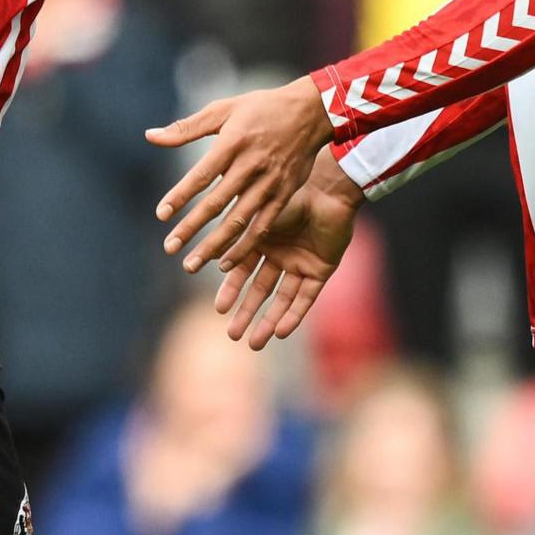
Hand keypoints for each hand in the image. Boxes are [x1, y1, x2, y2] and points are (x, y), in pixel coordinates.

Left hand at [149, 78, 332, 270]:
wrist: (312, 112)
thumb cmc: (262, 109)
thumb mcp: (223, 110)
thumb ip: (186, 128)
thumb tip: (150, 136)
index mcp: (232, 143)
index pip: (201, 175)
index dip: (180, 196)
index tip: (161, 215)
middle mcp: (250, 166)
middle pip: (216, 203)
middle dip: (191, 228)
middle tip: (170, 248)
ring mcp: (269, 183)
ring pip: (238, 221)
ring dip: (214, 246)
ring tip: (192, 265)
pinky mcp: (284, 195)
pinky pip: (262, 226)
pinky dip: (244, 246)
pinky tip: (226, 263)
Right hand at [212, 169, 360, 349]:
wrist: (326, 191)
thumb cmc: (289, 197)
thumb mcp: (255, 221)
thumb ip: (235, 240)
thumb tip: (207, 260)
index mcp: (262, 239)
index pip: (242, 271)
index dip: (231, 291)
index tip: (218, 309)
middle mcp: (280, 254)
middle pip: (260, 290)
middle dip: (246, 312)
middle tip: (232, 335)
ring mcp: (301, 263)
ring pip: (282, 299)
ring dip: (268, 321)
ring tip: (254, 343)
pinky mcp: (321, 270)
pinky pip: (306, 298)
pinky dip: (293, 315)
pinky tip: (281, 332)